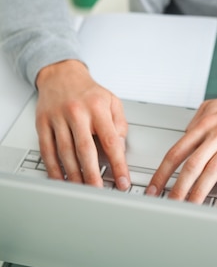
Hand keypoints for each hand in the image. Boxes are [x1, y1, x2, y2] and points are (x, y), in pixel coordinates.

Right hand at [35, 59, 129, 189]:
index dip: (118, 164)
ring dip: (74, 175)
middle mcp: (77, 112)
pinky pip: (47, 151)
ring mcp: (58, 118)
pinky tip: (61, 179)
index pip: (111, 140)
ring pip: (65, 153)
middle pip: (85, 150)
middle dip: (93, 175)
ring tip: (83, 189)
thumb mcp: (112, 101)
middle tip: (100, 192)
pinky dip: (54, 168)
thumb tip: (120, 148)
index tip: (123, 180)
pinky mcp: (43, 123)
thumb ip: (120, 124)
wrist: (62, 74)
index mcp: (97, 107)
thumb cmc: (89, 91)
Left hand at [147, 78, 216, 208]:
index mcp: (205, 123)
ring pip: (212, 173)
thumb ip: (196, 121)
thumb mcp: (214, 106)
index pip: (177, 151)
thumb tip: (183, 139)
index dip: (163, 172)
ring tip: (191, 211)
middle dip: (178, 189)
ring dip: (199, 194)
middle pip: (192, 165)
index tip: (154, 188)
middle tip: (169, 206)